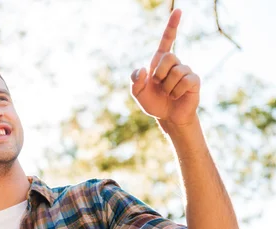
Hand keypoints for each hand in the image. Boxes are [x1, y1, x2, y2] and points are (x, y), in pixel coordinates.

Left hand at [131, 9, 200, 127]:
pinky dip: (176, 92)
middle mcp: (175, 63)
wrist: (167, 117)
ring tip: (168, 93)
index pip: (167, 40)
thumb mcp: (137, 92)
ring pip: (176, 72)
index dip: (172, 25)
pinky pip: (185, 81)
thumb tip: (143, 69)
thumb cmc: (153, 102)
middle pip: (168, 56)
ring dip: (167, 87)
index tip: (178, 10)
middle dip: (160, 73)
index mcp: (160, 62)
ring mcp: (186, 71)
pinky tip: (176, 96)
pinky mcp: (194, 81)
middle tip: (159, 85)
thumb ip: (135, 80)